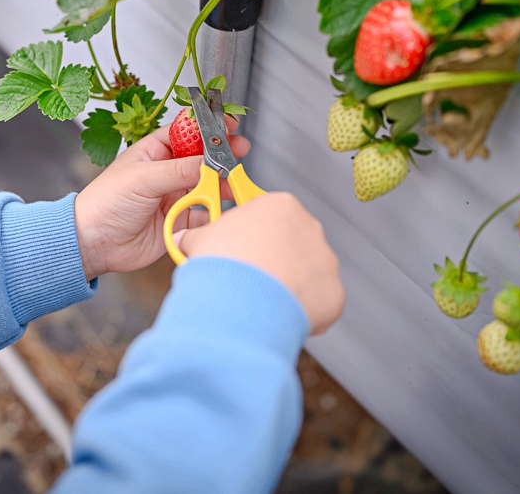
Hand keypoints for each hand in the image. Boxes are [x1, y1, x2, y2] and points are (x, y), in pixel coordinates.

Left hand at [74, 117, 249, 280]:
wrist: (95, 243)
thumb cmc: (105, 203)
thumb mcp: (143, 178)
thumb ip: (179, 170)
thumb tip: (210, 162)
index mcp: (154, 151)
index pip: (186, 132)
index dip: (207, 127)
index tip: (227, 124)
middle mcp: (166, 171)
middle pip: (202, 157)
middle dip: (222, 153)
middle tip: (239, 150)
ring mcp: (175, 194)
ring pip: (208, 184)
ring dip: (222, 183)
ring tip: (232, 182)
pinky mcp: (180, 218)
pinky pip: (205, 212)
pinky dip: (215, 210)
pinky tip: (219, 208)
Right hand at [175, 192, 343, 334]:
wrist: (240, 301)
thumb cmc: (223, 265)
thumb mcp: (199, 240)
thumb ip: (197, 237)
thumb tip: (186, 241)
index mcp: (279, 205)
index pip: (270, 215)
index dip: (253, 234)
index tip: (243, 248)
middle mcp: (309, 227)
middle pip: (292, 242)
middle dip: (274, 259)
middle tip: (250, 277)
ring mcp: (325, 259)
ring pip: (308, 272)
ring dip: (289, 284)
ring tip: (262, 300)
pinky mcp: (333, 291)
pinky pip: (318, 300)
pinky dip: (302, 309)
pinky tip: (279, 314)